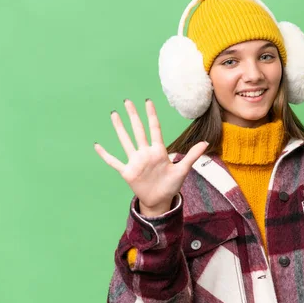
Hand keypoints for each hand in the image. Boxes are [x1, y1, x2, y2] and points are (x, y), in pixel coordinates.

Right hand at [94, 99, 207, 216]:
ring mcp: (135, 161)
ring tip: (114, 114)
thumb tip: (206, 142)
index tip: (148, 101)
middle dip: (133, 116)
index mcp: (158, 151)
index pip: (154, 129)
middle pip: (138, 130)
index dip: (151, 115)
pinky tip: (97, 146)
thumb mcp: (183, 170)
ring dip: (119, 128)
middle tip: (127, 101)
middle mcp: (145, 153)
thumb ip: (192, 155)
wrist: (160, 201)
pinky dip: (105, 155)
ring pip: (125, 141)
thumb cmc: (171, 185)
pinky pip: (114, 162)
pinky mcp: (127, 172)